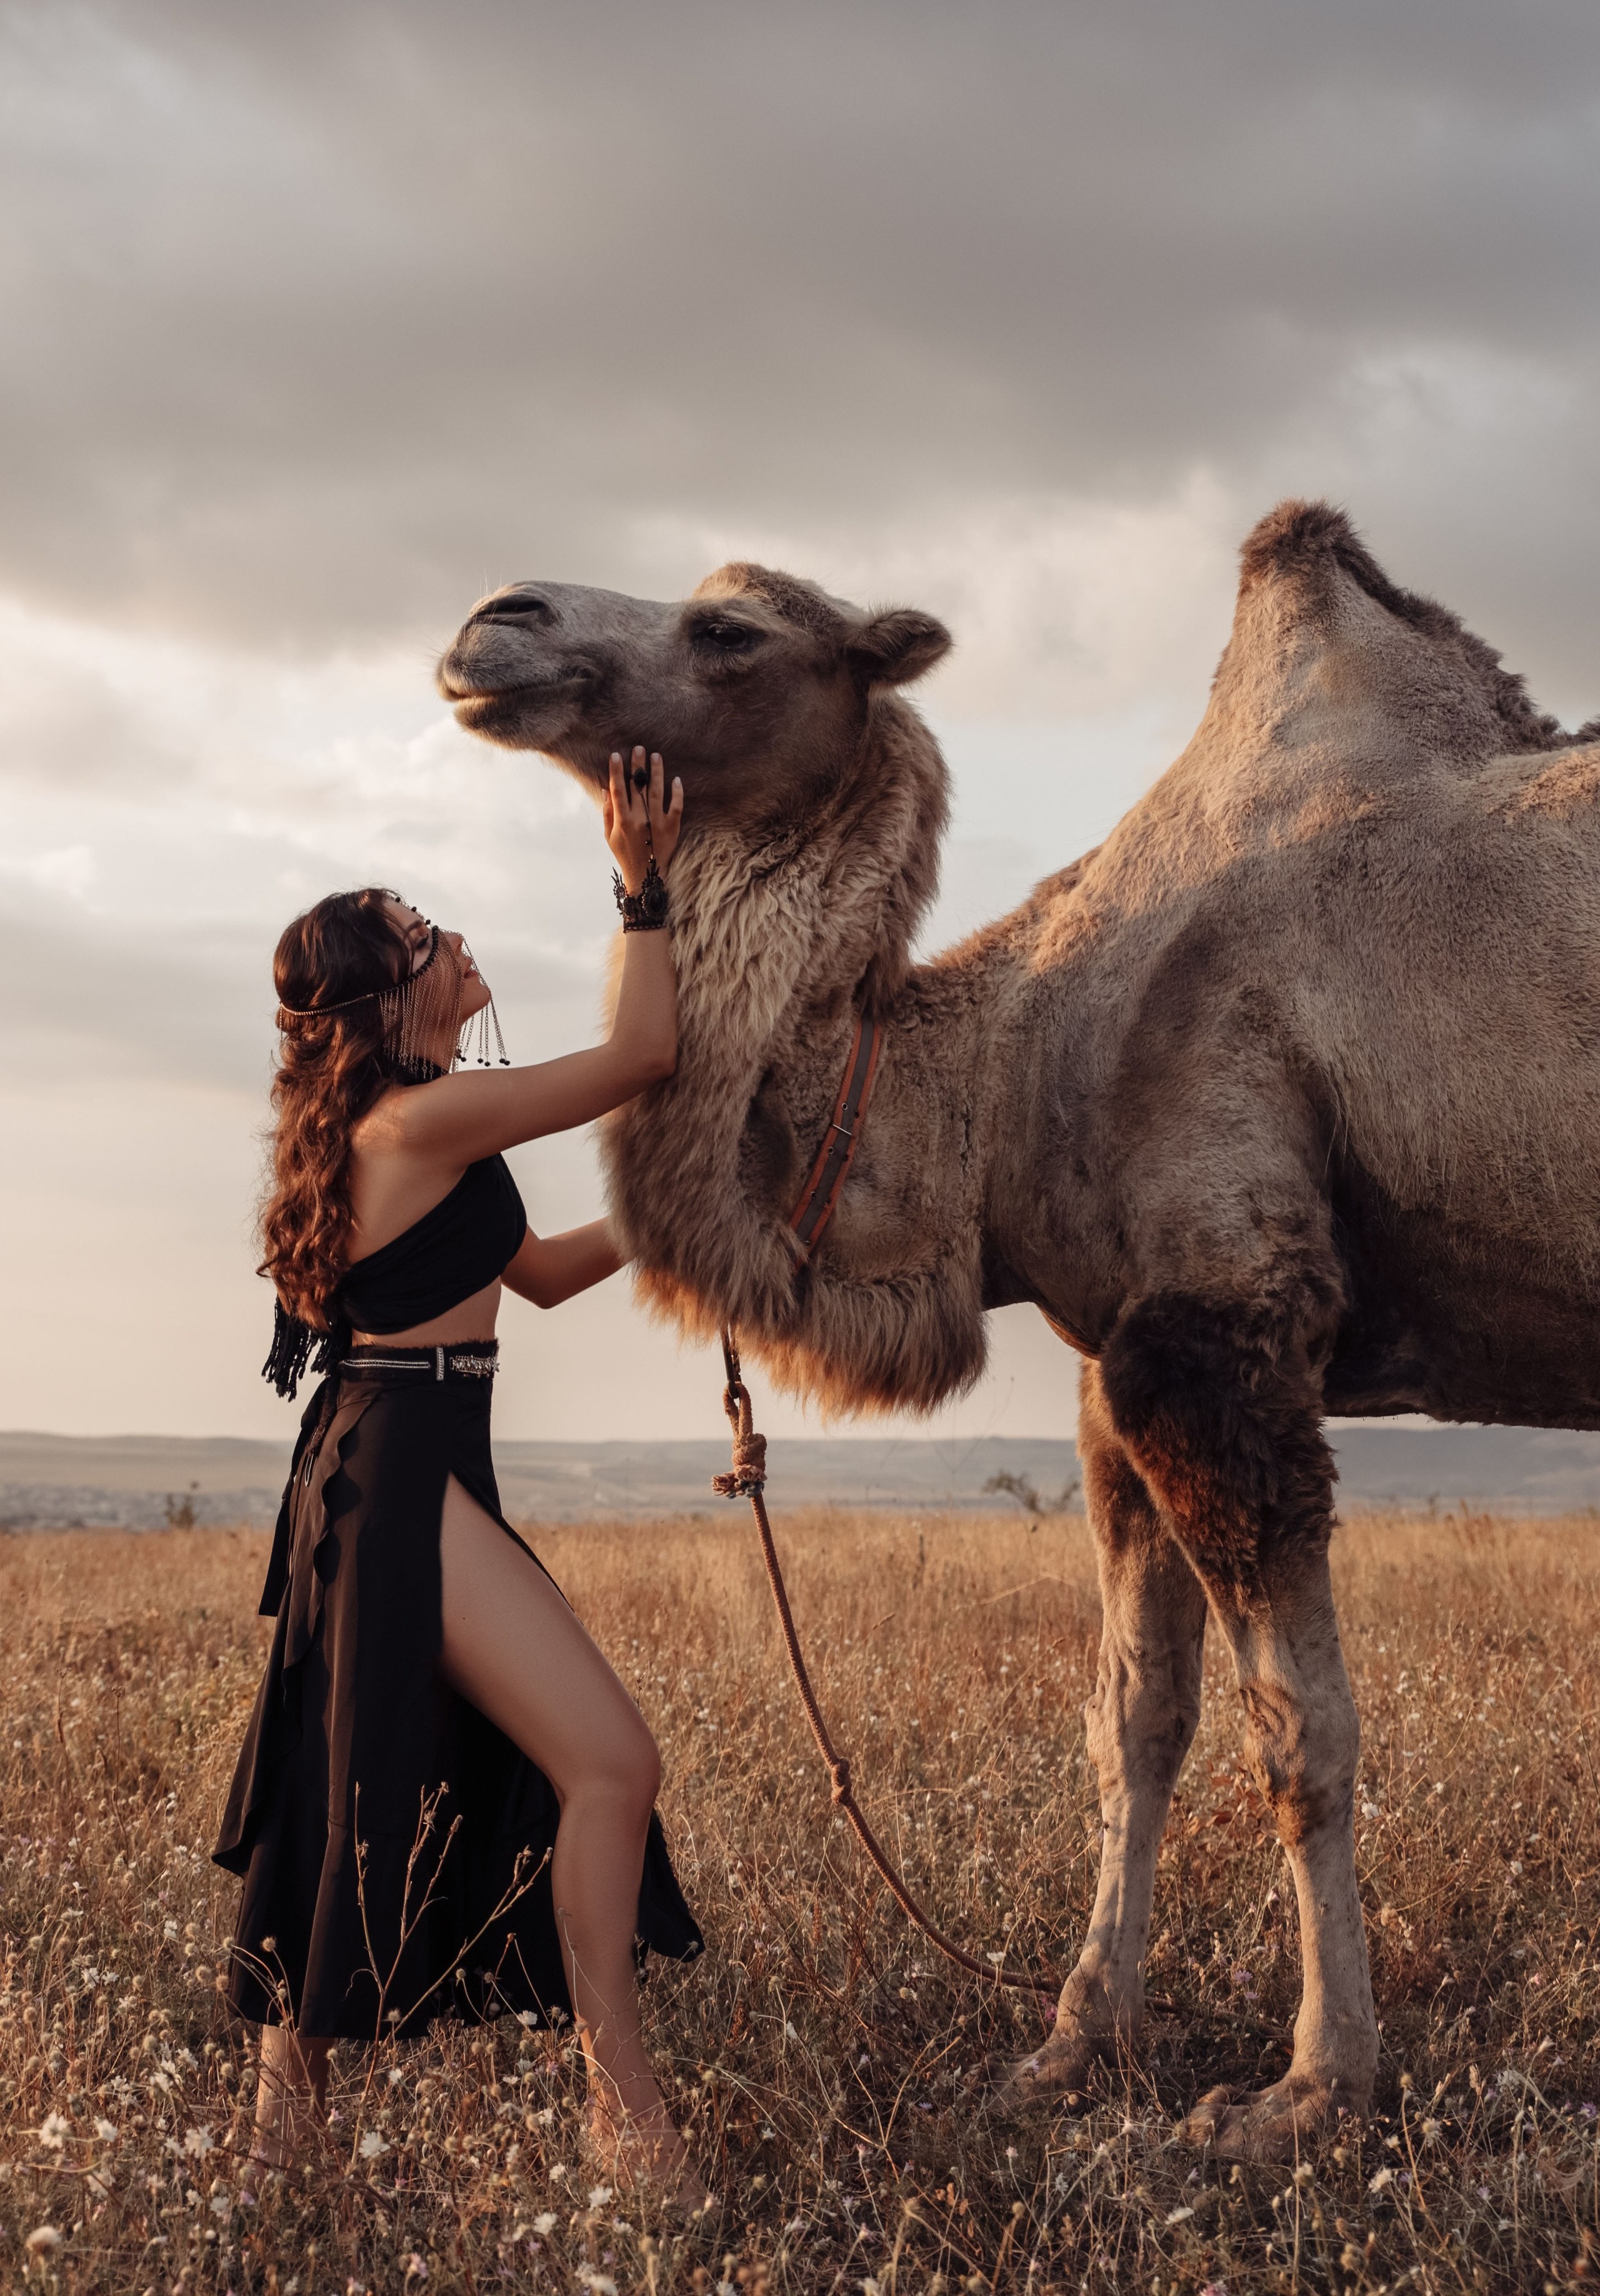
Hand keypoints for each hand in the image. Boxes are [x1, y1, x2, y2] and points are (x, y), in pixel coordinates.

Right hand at [603, 746, 683, 893]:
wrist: (646, 876)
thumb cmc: (625, 854)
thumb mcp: (609, 835)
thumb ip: (607, 812)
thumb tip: (605, 788)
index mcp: (623, 820)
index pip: (618, 790)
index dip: (616, 772)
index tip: (615, 755)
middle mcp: (640, 819)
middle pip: (638, 787)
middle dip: (637, 765)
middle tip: (639, 748)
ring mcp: (658, 823)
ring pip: (657, 792)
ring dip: (656, 772)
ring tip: (655, 756)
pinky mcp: (672, 828)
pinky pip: (676, 806)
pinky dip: (677, 793)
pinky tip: (676, 779)